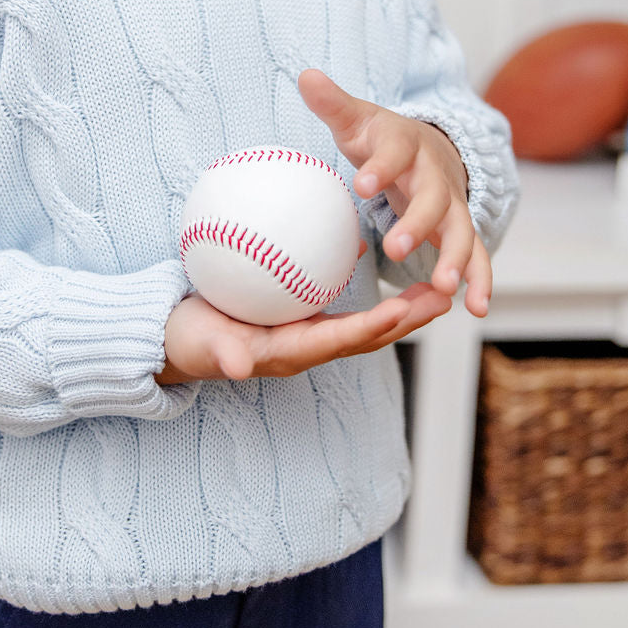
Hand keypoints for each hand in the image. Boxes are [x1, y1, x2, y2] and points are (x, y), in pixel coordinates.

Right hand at [157, 280, 451, 384]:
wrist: (181, 339)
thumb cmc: (192, 340)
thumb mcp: (203, 344)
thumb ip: (224, 353)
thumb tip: (238, 366)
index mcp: (291, 352)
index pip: (341, 339)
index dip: (372, 326)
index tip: (401, 310)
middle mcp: (309, 346)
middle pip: (369, 335)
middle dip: (408, 319)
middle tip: (445, 295)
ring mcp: (309, 333)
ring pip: (366, 322)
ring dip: (404, 307)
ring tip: (437, 284)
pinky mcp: (303, 318)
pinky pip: (345, 305)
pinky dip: (371, 290)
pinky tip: (384, 260)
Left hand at [297, 67, 491, 317]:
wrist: (428, 147)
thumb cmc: (382, 139)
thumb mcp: (357, 119)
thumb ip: (333, 103)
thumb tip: (305, 74)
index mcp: (406, 146)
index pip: (396, 153)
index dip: (381, 168)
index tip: (361, 184)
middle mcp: (435, 176)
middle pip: (433, 198)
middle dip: (417, 224)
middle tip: (395, 249)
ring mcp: (453, 204)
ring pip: (461, 231)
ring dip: (456, 259)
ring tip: (444, 288)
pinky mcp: (461, 229)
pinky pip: (477, 256)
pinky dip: (481, 280)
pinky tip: (476, 309)